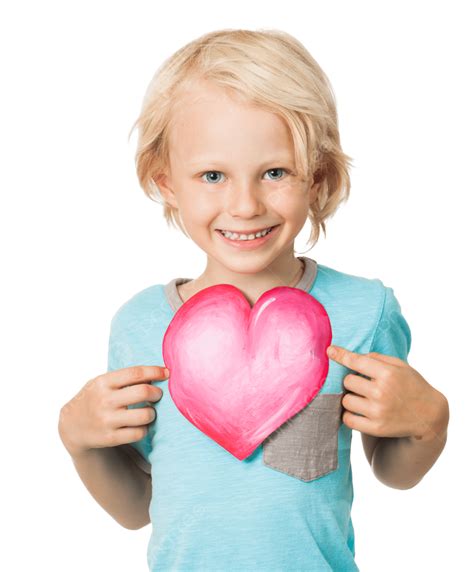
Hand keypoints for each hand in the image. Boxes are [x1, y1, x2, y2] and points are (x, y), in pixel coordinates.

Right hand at [58, 365, 168, 456]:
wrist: (71, 426)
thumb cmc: (94, 398)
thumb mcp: (102, 383)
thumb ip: (124, 378)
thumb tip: (156, 373)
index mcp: (103, 382)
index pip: (135, 373)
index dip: (155, 371)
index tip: (167, 372)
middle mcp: (104, 400)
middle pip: (143, 392)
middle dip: (157, 392)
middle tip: (158, 394)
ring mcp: (106, 420)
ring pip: (144, 415)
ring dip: (152, 413)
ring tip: (149, 411)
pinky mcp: (109, 438)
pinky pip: (138, 433)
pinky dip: (144, 429)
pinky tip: (140, 425)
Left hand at [326, 345, 448, 440]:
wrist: (429, 415)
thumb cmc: (412, 385)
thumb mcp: (400, 366)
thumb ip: (377, 358)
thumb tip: (352, 357)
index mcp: (388, 373)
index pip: (356, 362)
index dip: (340, 355)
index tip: (329, 351)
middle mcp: (382, 392)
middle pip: (347, 381)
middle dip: (352, 381)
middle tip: (363, 384)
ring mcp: (378, 412)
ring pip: (345, 401)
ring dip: (350, 398)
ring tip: (362, 398)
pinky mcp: (376, 428)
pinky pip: (348, 419)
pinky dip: (349, 414)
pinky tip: (359, 411)